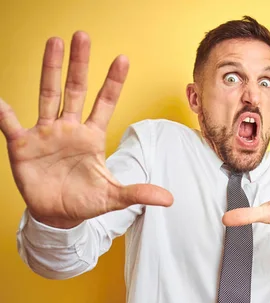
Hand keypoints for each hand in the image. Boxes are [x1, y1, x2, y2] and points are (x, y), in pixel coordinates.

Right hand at [0, 32, 172, 228]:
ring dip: (50, 70)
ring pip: (48, 95)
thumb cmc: (86, 200)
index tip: (123, 59)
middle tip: (82, 36)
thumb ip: (138, 192)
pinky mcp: (23, 145)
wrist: (58, 216)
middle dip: (80, 64)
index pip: (105, 103)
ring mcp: (45, 133)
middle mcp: (69, 128)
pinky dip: (3, 111)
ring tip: (53, 42)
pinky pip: (10, 124)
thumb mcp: (114, 197)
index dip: (113, 82)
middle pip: (75, 89)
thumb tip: (169, 198)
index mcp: (92, 137)